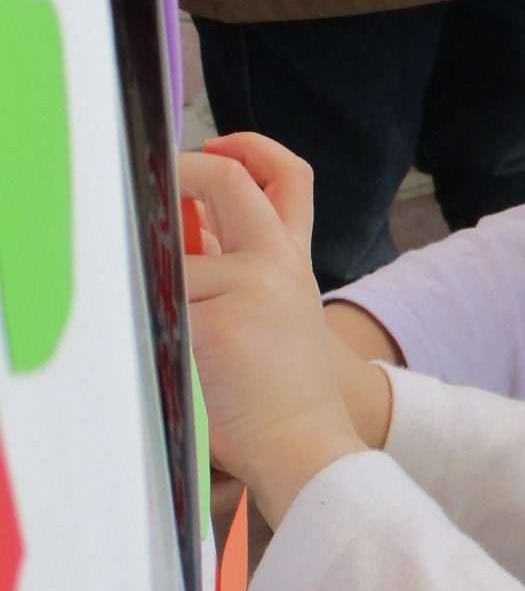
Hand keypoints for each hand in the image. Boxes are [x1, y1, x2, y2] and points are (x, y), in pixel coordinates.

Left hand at [179, 145, 367, 523]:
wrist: (305, 443)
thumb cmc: (281, 390)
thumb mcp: (277, 310)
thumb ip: (238, 263)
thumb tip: (181, 222)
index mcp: (293, 259)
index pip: (288, 177)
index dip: (251, 148)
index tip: (214, 147)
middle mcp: (278, 261)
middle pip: (226, 182)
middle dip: (182, 173)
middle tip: (152, 185)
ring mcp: (249, 286)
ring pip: (172, 262)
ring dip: (165, 297)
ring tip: (187, 346)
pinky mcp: (216, 322)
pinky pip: (160, 304)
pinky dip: (159, 332)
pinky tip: (182, 364)